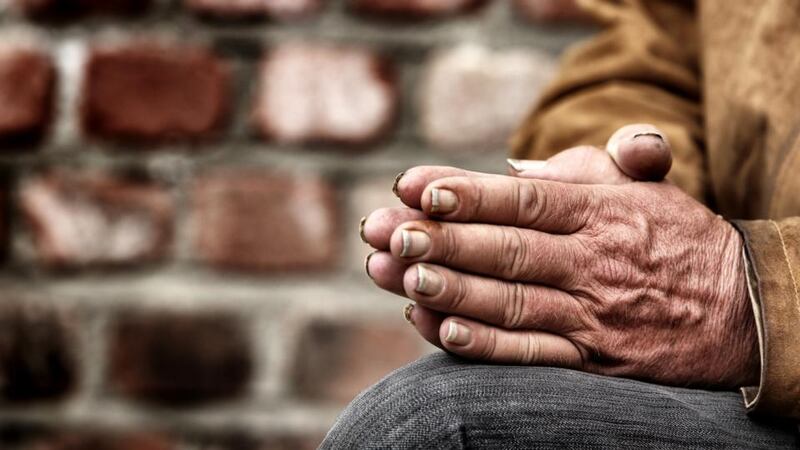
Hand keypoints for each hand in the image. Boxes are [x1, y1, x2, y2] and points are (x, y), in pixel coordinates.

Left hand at [362, 123, 673, 352]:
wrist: (741, 308)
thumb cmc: (675, 236)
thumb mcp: (641, 185)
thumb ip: (582, 168)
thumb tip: (516, 165)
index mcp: (601, 212)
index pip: (523, 200)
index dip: (466, 193)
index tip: (414, 185)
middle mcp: (593, 262)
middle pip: (507, 250)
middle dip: (443, 240)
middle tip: (387, 231)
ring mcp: (591, 314)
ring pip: (511, 302)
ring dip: (451, 290)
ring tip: (401, 274)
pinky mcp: (592, 359)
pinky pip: (532, 353)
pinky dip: (485, 344)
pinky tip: (442, 329)